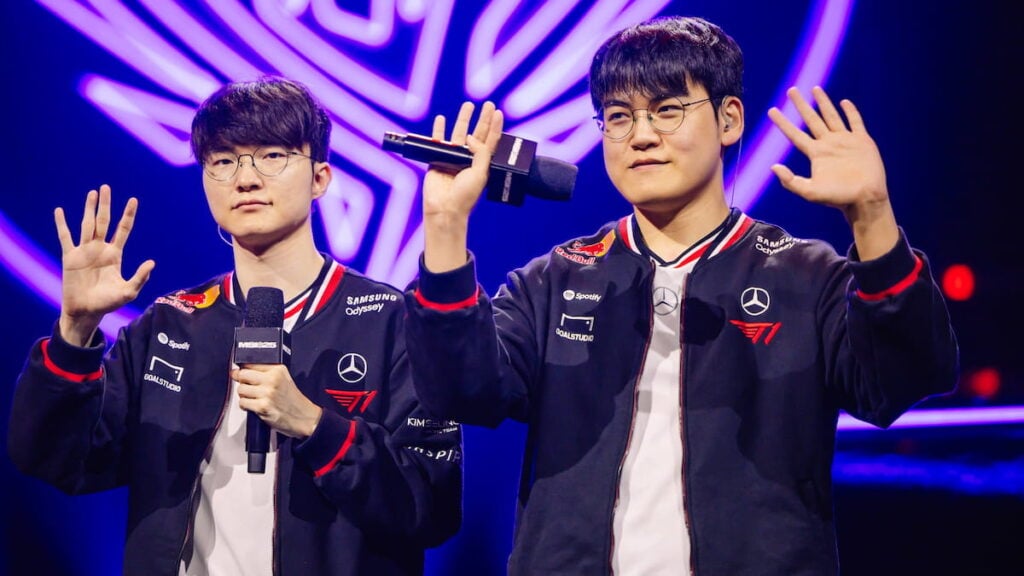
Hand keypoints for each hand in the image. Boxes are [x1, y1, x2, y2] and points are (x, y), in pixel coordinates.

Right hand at [56, 184, 154, 345]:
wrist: (86, 311)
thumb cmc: (108, 303)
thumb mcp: (128, 291)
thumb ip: (140, 277)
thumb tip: (152, 262)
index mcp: (115, 254)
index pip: (123, 229)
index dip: (128, 215)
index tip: (133, 200)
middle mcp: (100, 249)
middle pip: (104, 221)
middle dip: (105, 205)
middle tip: (106, 187)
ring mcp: (84, 251)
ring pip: (87, 225)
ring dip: (89, 209)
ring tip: (92, 193)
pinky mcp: (70, 257)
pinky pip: (65, 237)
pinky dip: (62, 224)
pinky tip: (60, 211)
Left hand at [232, 364, 322, 438]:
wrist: (304, 418)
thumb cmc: (294, 400)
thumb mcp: (284, 379)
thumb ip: (265, 373)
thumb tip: (239, 371)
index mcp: (278, 370)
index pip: (250, 363)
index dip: (244, 369)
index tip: (244, 374)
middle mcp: (273, 379)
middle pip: (242, 374)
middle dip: (242, 381)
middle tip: (248, 386)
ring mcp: (267, 393)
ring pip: (241, 389)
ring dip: (244, 395)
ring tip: (253, 397)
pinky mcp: (262, 407)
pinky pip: (243, 402)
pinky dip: (245, 405)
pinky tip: (254, 406)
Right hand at [421, 101, 503, 272]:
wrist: (445, 208)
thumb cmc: (465, 195)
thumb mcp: (481, 173)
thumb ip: (480, 152)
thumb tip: (471, 137)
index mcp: (482, 164)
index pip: (491, 141)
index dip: (495, 127)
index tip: (498, 112)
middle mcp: (469, 159)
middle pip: (478, 134)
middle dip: (483, 119)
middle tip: (488, 104)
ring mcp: (453, 158)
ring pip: (460, 134)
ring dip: (464, 119)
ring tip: (468, 106)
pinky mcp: (438, 158)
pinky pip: (438, 140)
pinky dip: (439, 129)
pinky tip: (441, 119)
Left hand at [769, 86, 897, 258]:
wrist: (864, 199)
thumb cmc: (837, 198)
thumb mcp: (810, 192)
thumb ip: (790, 181)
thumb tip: (773, 167)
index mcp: (815, 154)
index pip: (795, 134)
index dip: (783, 122)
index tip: (772, 110)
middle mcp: (828, 144)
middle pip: (811, 119)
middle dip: (801, 105)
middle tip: (791, 90)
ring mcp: (845, 141)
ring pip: (831, 116)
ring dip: (823, 102)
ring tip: (815, 88)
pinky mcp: (862, 141)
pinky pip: (855, 122)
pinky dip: (850, 112)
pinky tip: (844, 102)